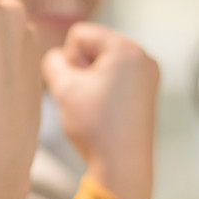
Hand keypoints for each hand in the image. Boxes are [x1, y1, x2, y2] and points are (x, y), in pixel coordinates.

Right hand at [43, 23, 158, 198]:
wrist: (121, 164)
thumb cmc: (95, 126)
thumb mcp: (63, 88)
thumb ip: (51, 62)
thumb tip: (56, 58)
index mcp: (126, 50)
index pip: (80, 34)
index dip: (69, 58)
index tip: (78, 85)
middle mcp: (143, 57)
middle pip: (92, 46)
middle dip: (80, 69)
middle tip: (84, 96)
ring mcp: (147, 75)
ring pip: (101, 63)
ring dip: (88, 80)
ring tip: (92, 105)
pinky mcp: (145, 92)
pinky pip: (113, 77)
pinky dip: (100, 90)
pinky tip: (100, 111)